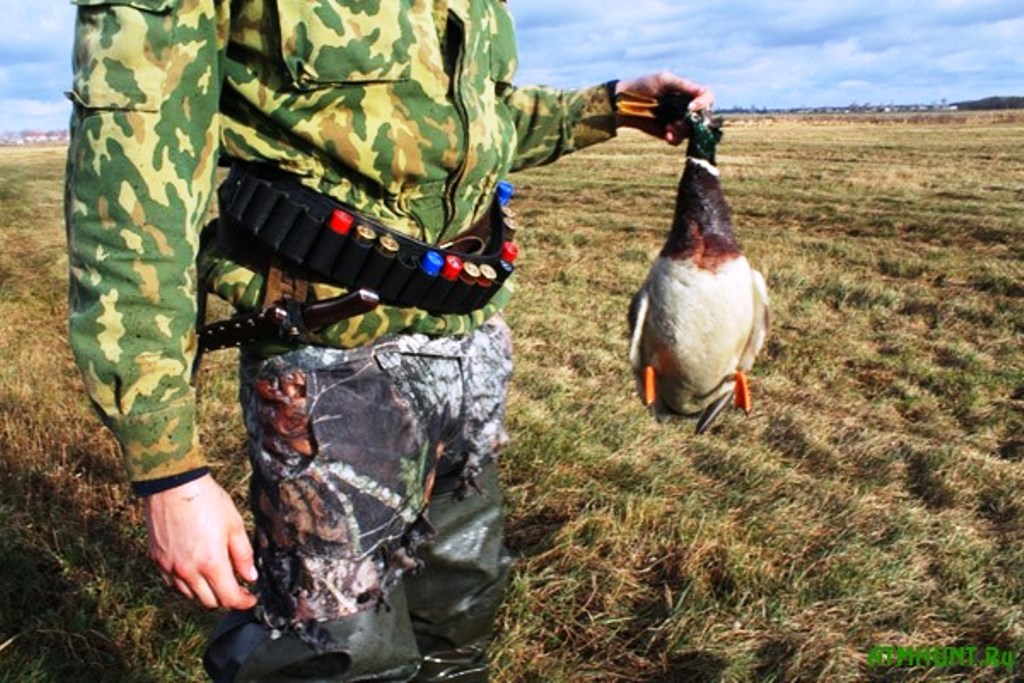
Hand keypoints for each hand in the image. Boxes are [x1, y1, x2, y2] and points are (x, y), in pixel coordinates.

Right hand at [143, 474, 257, 609]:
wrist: (173, 485)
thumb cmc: (207, 500)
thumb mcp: (234, 524)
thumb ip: (243, 555)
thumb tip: (250, 577)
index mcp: (211, 563)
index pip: (229, 598)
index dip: (243, 602)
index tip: (250, 598)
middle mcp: (188, 571)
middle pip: (209, 601)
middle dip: (226, 597)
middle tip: (236, 586)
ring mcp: (170, 567)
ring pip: (190, 595)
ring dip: (205, 592)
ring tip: (216, 576)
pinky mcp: (157, 560)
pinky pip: (173, 583)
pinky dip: (186, 583)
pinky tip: (195, 569)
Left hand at [615, 72, 714, 144]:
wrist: (623, 103)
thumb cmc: (643, 86)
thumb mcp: (664, 80)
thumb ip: (683, 85)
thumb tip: (701, 94)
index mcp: (687, 93)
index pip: (707, 97)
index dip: (704, 103)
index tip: (691, 107)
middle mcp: (686, 107)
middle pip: (703, 117)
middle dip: (695, 121)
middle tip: (681, 121)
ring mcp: (678, 121)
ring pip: (692, 130)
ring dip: (682, 130)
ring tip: (669, 128)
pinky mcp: (669, 133)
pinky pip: (679, 140)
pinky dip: (675, 138)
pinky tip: (666, 134)